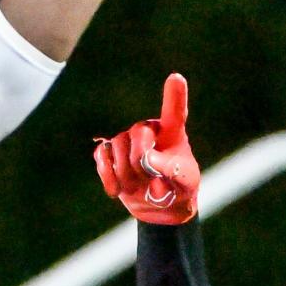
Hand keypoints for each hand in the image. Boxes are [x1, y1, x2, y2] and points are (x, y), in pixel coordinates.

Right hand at [95, 73, 199, 223]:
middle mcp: (148, 131)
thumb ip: (171, 171)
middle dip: (141, 160)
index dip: (175, 96)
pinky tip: (116, 191)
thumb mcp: (184, 183)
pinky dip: (107, 175)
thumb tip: (147, 161)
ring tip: (138, 188)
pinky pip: (101, 156)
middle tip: (149, 179)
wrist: (160, 207)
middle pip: (138, 132)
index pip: (175, 112)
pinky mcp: (110, 154)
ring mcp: (127, 141)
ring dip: (127, 174)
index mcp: (172, 133)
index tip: (176, 78)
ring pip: (117, 146)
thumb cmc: (178, 188)